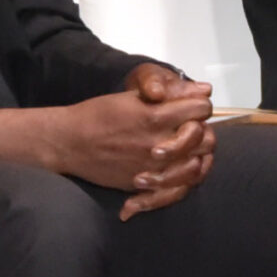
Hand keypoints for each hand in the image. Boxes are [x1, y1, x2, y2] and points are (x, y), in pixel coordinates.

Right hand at [0, 64, 214, 218]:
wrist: (70, 143)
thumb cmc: (98, 114)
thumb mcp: (132, 97)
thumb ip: (170, 94)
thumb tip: (203, 89)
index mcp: (155, 116)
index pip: (200, 109)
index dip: (200, 105)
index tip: (193, 105)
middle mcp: (159, 144)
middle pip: (205, 138)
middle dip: (203, 129)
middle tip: (191, 126)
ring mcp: (154, 168)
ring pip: (197, 165)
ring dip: (198, 154)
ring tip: (189, 147)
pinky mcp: (146, 185)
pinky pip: (179, 187)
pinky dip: (185, 177)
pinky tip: (181, 167)